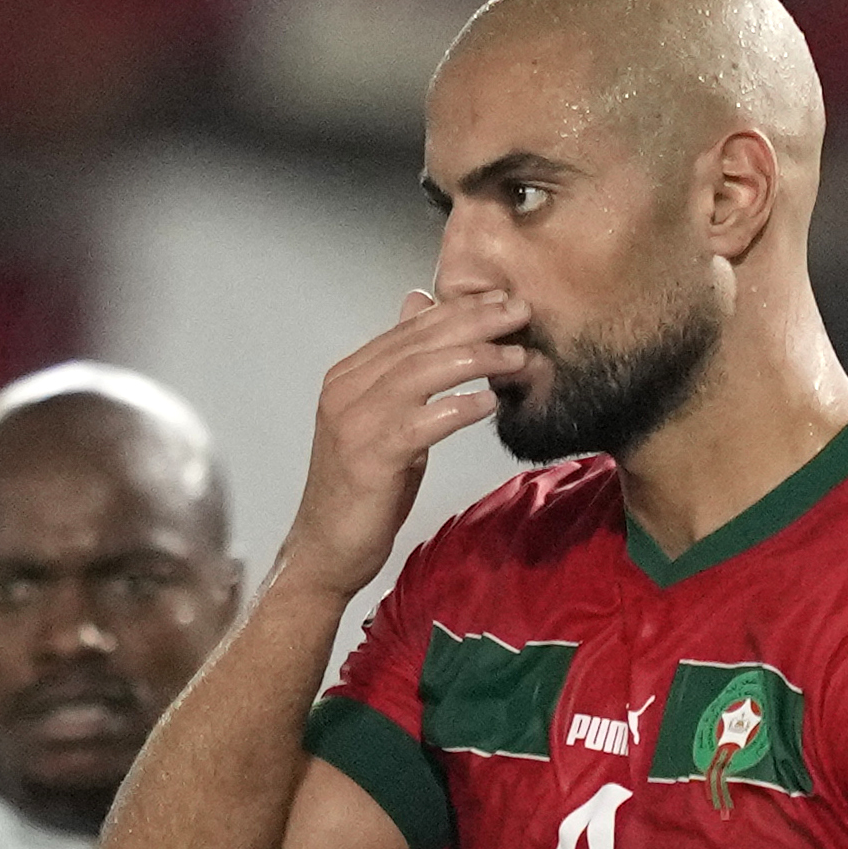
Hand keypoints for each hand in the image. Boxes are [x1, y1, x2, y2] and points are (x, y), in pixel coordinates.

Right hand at [282, 289, 526, 599]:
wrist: (326, 548)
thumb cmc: (364, 485)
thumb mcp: (385, 416)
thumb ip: (403, 365)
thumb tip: (418, 302)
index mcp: (349, 375)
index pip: (411, 329)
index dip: (460, 310)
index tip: (506, 301)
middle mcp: (345, 390)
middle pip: (418, 343)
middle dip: (474, 323)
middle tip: (521, 312)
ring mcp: (353, 422)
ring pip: (420, 373)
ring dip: (475, 360)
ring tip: (518, 357)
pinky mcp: (368, 457)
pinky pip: (420, 423)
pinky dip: (457, 409)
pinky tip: (490, 403)